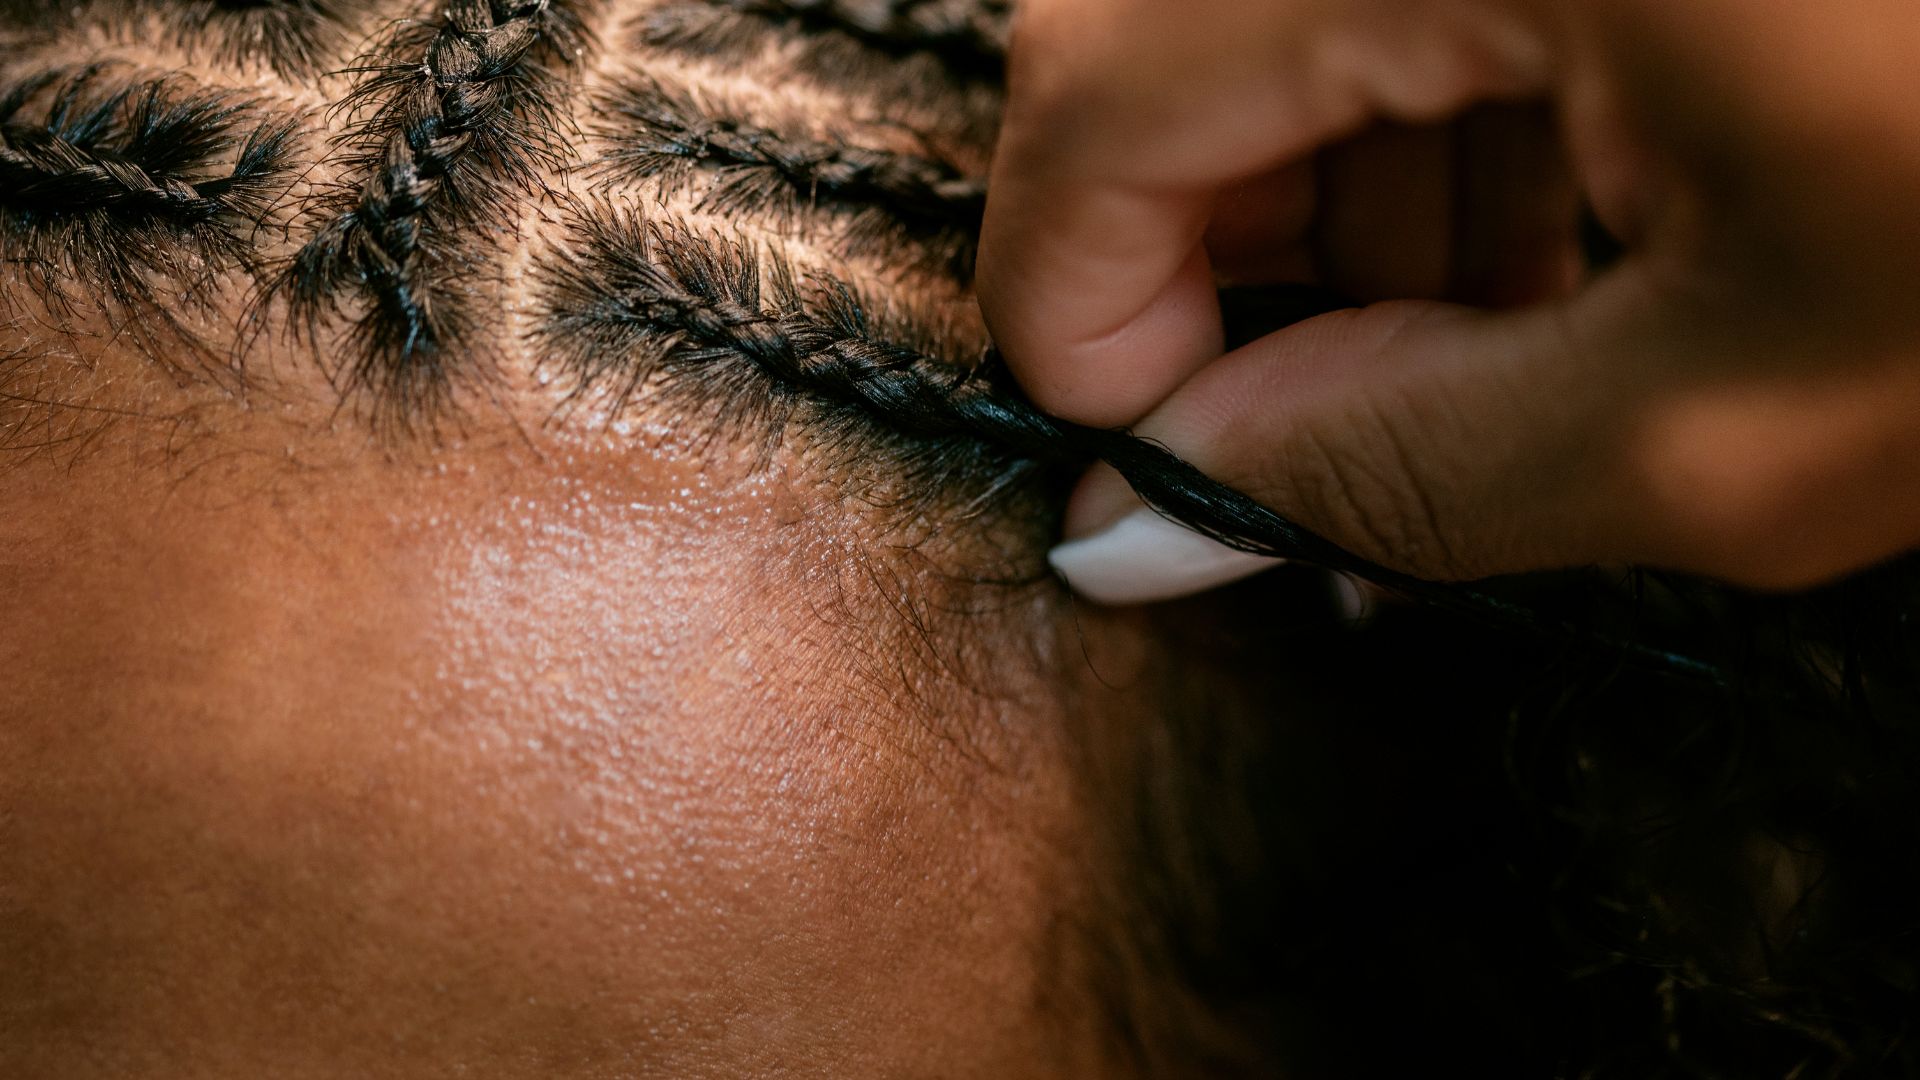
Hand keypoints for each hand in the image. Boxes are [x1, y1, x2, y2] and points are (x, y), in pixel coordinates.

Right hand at [978, 0, 1919, 600]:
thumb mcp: (1746, 413)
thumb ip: (1394, 480)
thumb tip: (1147, 525)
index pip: (1076, 145)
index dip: (1108, 355)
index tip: (1212, 480)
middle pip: (1143, 59)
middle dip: (1227, 271)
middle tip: (1366, 413)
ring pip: (1261, 2)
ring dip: (1345, 185)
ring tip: (1527, 307)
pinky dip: (1442, 86)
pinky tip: (1594, 179)